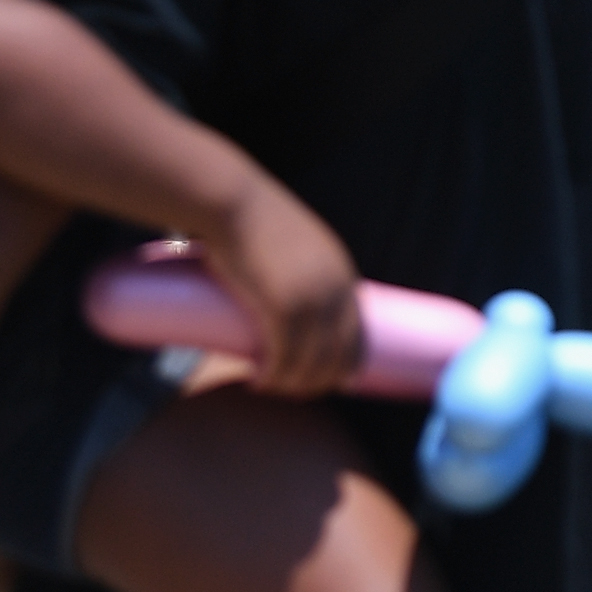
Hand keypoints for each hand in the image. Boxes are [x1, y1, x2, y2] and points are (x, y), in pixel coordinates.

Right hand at [199, 186, 361, 397]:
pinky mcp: (281, 307)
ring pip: (312, 362)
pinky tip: (260, 382)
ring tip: (269, 386)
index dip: (347, 363)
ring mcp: (311, 300)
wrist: (233, 201)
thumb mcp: (291, 243)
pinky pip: (286, 357)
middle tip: (291, 390)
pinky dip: (274, 377)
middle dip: (319, 381)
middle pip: (340, 354)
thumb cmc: (253, 219)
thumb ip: (294, 265)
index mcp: (343, 275)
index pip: (359, 332)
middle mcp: (336, 290)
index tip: (330, 381)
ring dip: (293, 384)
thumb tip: (279, 286)